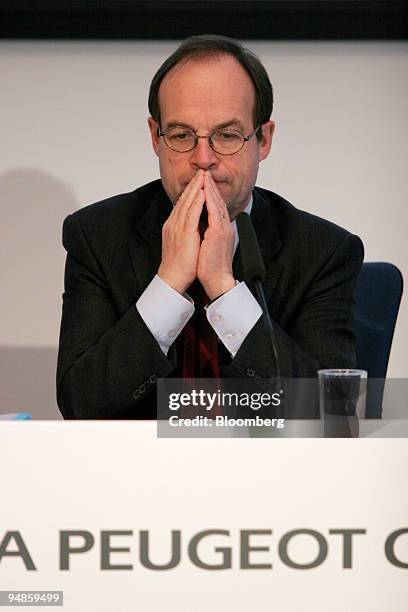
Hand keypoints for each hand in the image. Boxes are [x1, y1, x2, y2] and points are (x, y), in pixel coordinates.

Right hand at [158, 170, 204, 293]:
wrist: (173, 278)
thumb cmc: (180, 265)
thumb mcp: (184, 243)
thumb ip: (188, 232)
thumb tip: (196, 226)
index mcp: (174, 226)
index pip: (182, 204)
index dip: (191, 191)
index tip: (199, 181)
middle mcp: (173, 224)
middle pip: (184, 199)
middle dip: (193, 184)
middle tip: (201, 172)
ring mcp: (177, 227)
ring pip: (187, 202)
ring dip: (196, 188)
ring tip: (203, 176)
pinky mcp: (184, 234)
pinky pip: (191, 214)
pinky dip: (196, 202)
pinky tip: (202, 192)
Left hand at [197, 171, 234, 299]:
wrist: (216, 279)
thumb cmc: (211, 266)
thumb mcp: (209, 244)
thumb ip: (208, 232)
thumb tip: (202, 225)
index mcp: (221, 229)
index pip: (215, 206)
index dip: (210, 193)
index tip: (204, 182)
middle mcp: (224, 226)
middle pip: (217, 201)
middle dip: (210, 186)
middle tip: (205, 173)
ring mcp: (222, 229)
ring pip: (216, 203)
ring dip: (210, 189)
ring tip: (204, 177)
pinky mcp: (218, 233)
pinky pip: (214, 212)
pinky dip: (209, 201)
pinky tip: (204, 192)